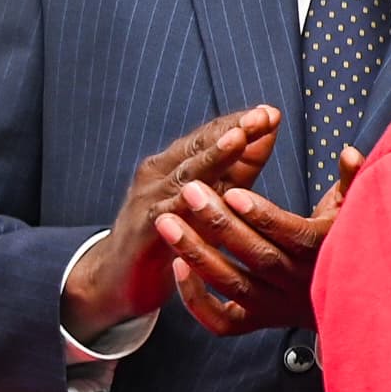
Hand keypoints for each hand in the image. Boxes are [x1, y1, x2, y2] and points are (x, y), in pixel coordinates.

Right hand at [61, 107, 277, 340]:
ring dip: (212, 156)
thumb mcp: (208, 201)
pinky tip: (201, 194)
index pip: (211, 137)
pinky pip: (166, 215)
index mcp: (177, 165)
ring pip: (185, 175)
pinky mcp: (144, 230)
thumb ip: (236, 172)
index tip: (271, 113)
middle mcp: (160, 175)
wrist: (119, 277)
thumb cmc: (172, 236)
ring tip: (236, 139)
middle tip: (261, 117)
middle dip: (233, 130)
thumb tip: (266, 137)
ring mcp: (149, 200)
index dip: (240, 124)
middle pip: (200, 148)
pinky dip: (184, 205)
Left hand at [164, 156, 357, 335]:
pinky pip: (223, 322)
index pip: (293, 236)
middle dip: (220, 225)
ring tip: (166, 222)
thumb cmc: (347, 244)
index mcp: (324, 253)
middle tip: (189, 192)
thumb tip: (349, 153)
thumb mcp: (353, 212)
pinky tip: (178, 267)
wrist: (354, 305)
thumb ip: (352, 182)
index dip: (263, 216)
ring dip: (197, 254)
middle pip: (258, 258)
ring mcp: (278, 306)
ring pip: (234, 286)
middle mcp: (301, 284)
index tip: (232, 190)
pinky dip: (197, 301)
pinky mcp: (259, 322)